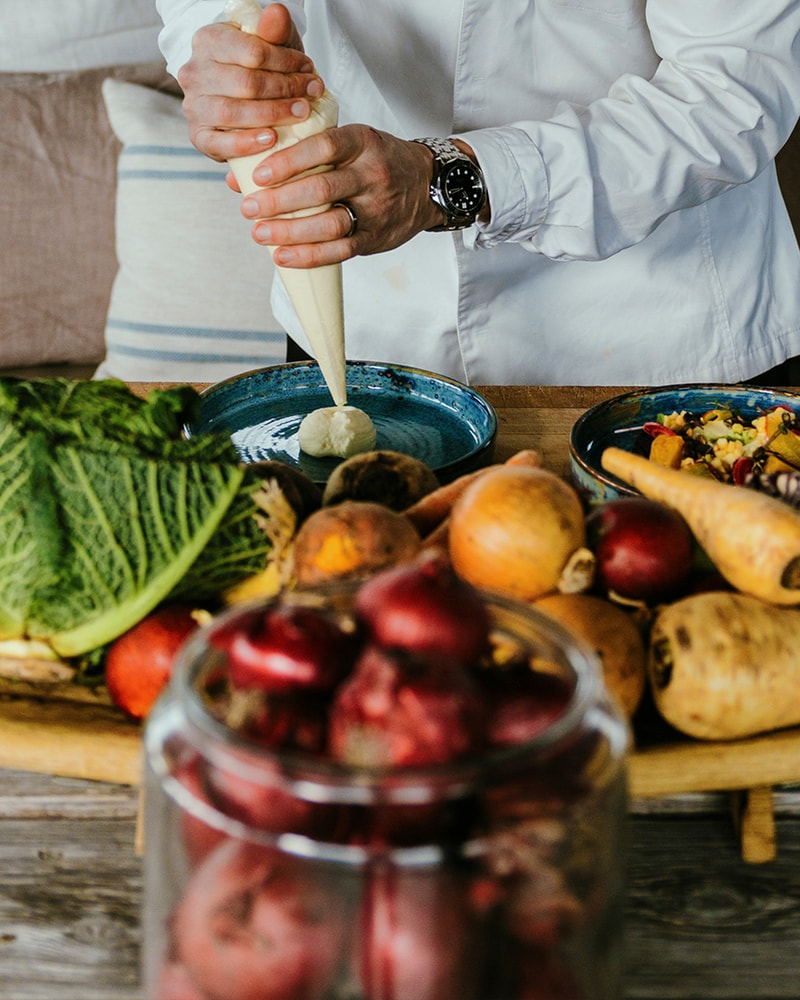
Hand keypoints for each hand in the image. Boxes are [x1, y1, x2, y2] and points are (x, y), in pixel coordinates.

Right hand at [177, 3, 323, 161]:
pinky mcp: (198, 136)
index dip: (286, 61)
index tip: (310, 69)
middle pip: (245, 83)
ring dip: (273, 114)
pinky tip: (271, 139)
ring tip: (300, 113)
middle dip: (285, 89)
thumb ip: (274, 30)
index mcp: (208, 41)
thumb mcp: (271, 45)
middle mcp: (195, 72)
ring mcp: (193, 106)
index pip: (252, 52)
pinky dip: (247, 143)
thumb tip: (277, 12)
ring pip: (233, 112)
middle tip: (311, 94)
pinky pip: (220, 143)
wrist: (247, 99)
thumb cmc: (261, 68)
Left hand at [239, 125, 444, 265]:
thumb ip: (299, 154)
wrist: (427, 184)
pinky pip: (341, 250)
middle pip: (322, 189)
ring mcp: (376, 208)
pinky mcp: (376, 237)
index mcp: (362, 141)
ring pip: (331, 224)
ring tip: (260, 234)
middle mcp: (372, 174)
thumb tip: (240, 175)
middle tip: (249, 209)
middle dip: (280, 201)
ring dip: (291, 232)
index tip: (258, 175)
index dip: (288, 162)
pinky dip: (309, 256)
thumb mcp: (348, 143)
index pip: (322, 147)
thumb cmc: (375, 160)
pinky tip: (283, 256)